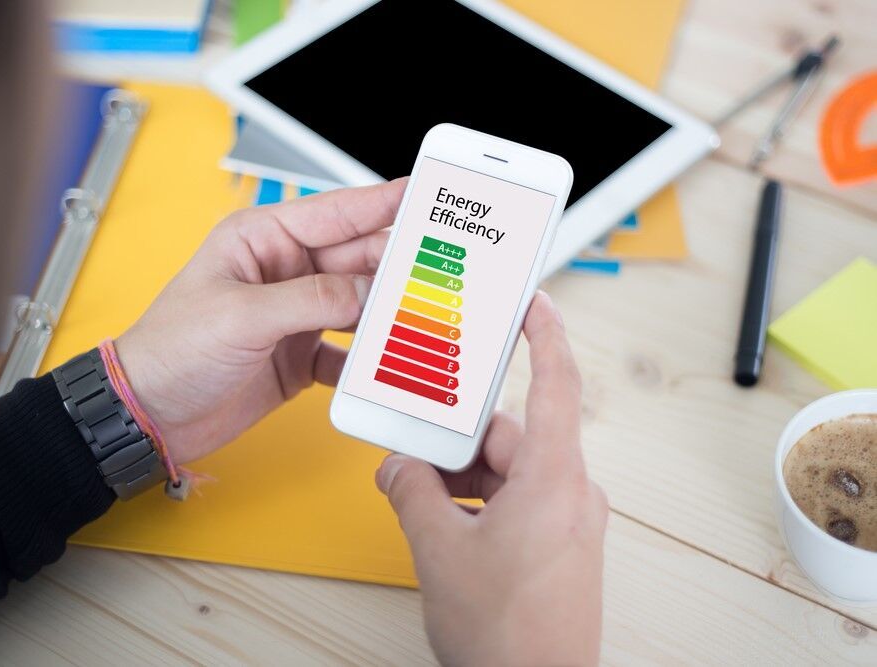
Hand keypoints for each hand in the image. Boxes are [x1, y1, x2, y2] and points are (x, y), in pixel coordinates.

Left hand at [116, 180, 405, 464]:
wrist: (150, 416)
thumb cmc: (170, 350)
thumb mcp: (241, 316)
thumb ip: (311, 300)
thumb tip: (367, 292)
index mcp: (263, 240)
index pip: (336, 213)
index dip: (382, 203)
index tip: (424, 195)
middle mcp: (284, 272)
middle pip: (356, 260)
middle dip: (395, 265)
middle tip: (438, 269)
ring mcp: (295, 315)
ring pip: (358, 305)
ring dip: (386, 312)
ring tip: (421, 314)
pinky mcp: (300, 355)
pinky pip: (348, 353)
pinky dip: (366, 362)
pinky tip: (382, 366)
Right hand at [375, 292, 607, 666]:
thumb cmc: (508, 634)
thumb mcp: (439, 550)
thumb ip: (413, 494)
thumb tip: (399, 469)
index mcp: (553, 479)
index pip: (556, 384)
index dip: (546, 335)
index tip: (534, 303)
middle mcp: (571, 493)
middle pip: (509, 436)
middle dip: (457, 443)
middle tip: (414, 448)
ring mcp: (569, 522)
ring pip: (509, 472)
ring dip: (463, 479)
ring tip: (420, 497)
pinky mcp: (560, 546)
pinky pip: (518, 501)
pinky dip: (480, 503)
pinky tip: (445, 523)